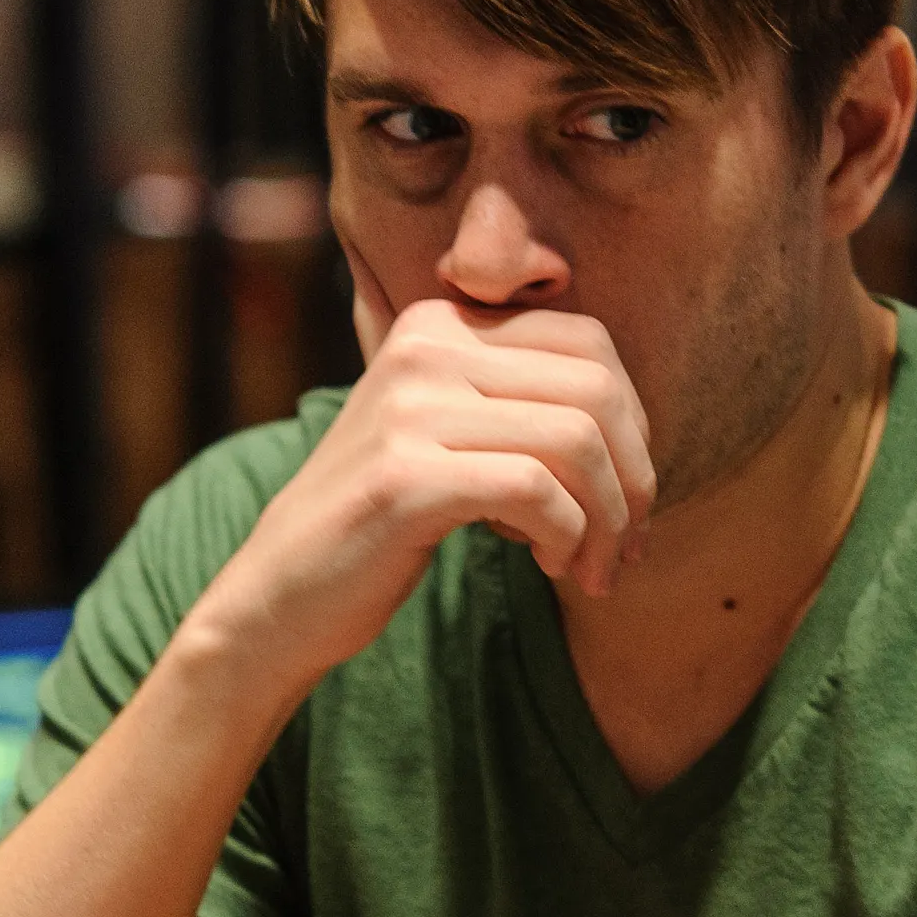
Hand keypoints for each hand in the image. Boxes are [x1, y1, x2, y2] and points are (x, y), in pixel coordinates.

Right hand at [195, 289, 655, 702]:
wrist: (281, 592)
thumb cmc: (384, 523)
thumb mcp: (451, 437)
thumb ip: (518, 405)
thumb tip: (635, 425)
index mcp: (442, 324)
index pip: (590, 342)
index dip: (634, 425)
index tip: (628, 496)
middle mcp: (426, 347)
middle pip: (596, 389)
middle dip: (634, 478)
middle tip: (625, 545)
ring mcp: (411, 407)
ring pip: (576, 440)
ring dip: (606, 520)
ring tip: (591, 567)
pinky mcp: (404, 476)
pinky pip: (536, 491)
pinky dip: (567, 537)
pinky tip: (550, 565)